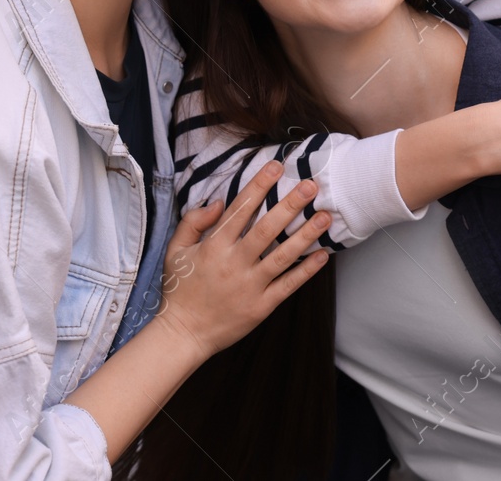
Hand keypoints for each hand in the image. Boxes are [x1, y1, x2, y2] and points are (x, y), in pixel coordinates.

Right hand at [152, 161, 330, 360]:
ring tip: (325, 216)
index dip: (258, 186)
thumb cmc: (180, 290)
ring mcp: (250, 286)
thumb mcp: (175, 251)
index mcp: (214, 247)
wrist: (183, 334)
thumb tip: (217, 201)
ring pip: (283, 256)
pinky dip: (307, 270)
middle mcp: (234, 263)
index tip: (276, 166)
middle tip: (311, 186)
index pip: (240, 209)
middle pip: (266, 228)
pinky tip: (324, 254)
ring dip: (306, 235)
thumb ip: (193, 222)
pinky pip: (288, 285)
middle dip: (289, 205)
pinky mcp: (261, 306)